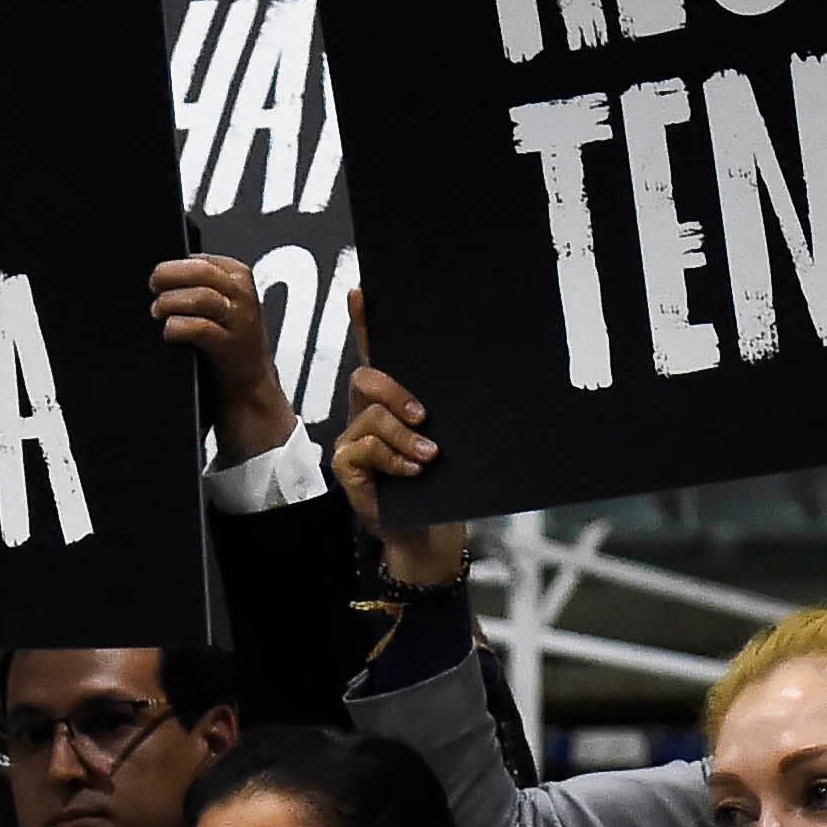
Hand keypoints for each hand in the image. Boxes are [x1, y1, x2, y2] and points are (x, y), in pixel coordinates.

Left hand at [154, 252, 298, 463]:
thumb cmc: (230, 344)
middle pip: (200, 271)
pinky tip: (169, 331)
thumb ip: (200, 284)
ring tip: (158, 311)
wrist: (249, 388)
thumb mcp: (223, 304)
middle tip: (153, 286)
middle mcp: (242, 295)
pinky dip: (178, 327)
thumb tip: (164, 274)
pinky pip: (200, 328)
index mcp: (238, 277)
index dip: (174, 263)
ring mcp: (239, 320)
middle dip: (170, 276)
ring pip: (200, 297)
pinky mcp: (230, 346)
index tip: (160, 275)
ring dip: (171, 302)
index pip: (202, 258)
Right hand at [333, 292, 472, 585]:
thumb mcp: (448, 437)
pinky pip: (366, 448)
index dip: (364, 323)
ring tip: (429, 456)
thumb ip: (444, 411)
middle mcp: (367, 414)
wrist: (430, 532)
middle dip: (395, 392)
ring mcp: (354, 440)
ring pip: (373, 418)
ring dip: (405, 437)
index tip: (362, 293)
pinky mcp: (347, 466)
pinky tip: (414, 470)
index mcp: (392, 400)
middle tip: (424, 415)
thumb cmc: (441, 484)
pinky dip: (394, 458)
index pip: (375, 354)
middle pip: (366, 379)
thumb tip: (479, 375)